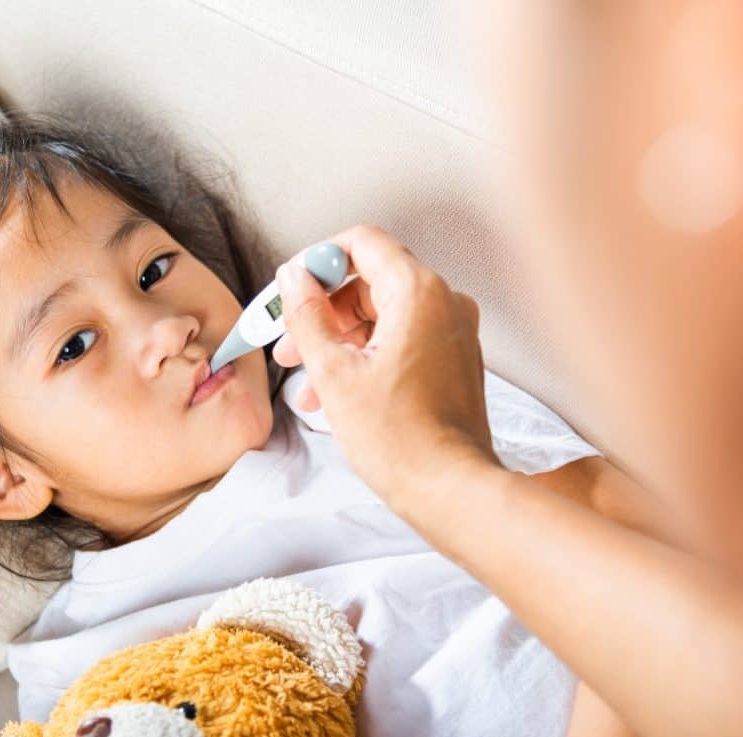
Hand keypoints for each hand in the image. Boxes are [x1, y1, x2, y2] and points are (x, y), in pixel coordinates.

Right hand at [273, 225, 499, 512]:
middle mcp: (444, 303)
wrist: (449, 488)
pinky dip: (366, 356)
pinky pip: (402, 339)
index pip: (362, 243)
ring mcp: (453, 332)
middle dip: (323, 311)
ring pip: (383, 314)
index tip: (292, 289)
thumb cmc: (400, 439)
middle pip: (370, 280)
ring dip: (339, 340)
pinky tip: (336, 393)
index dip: (319, 260)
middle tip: (289, 344)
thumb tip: (294, 279)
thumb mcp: (334, 372)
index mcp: (418, 292)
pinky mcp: (453, 360)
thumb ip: (307, 316)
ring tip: (308, 381)